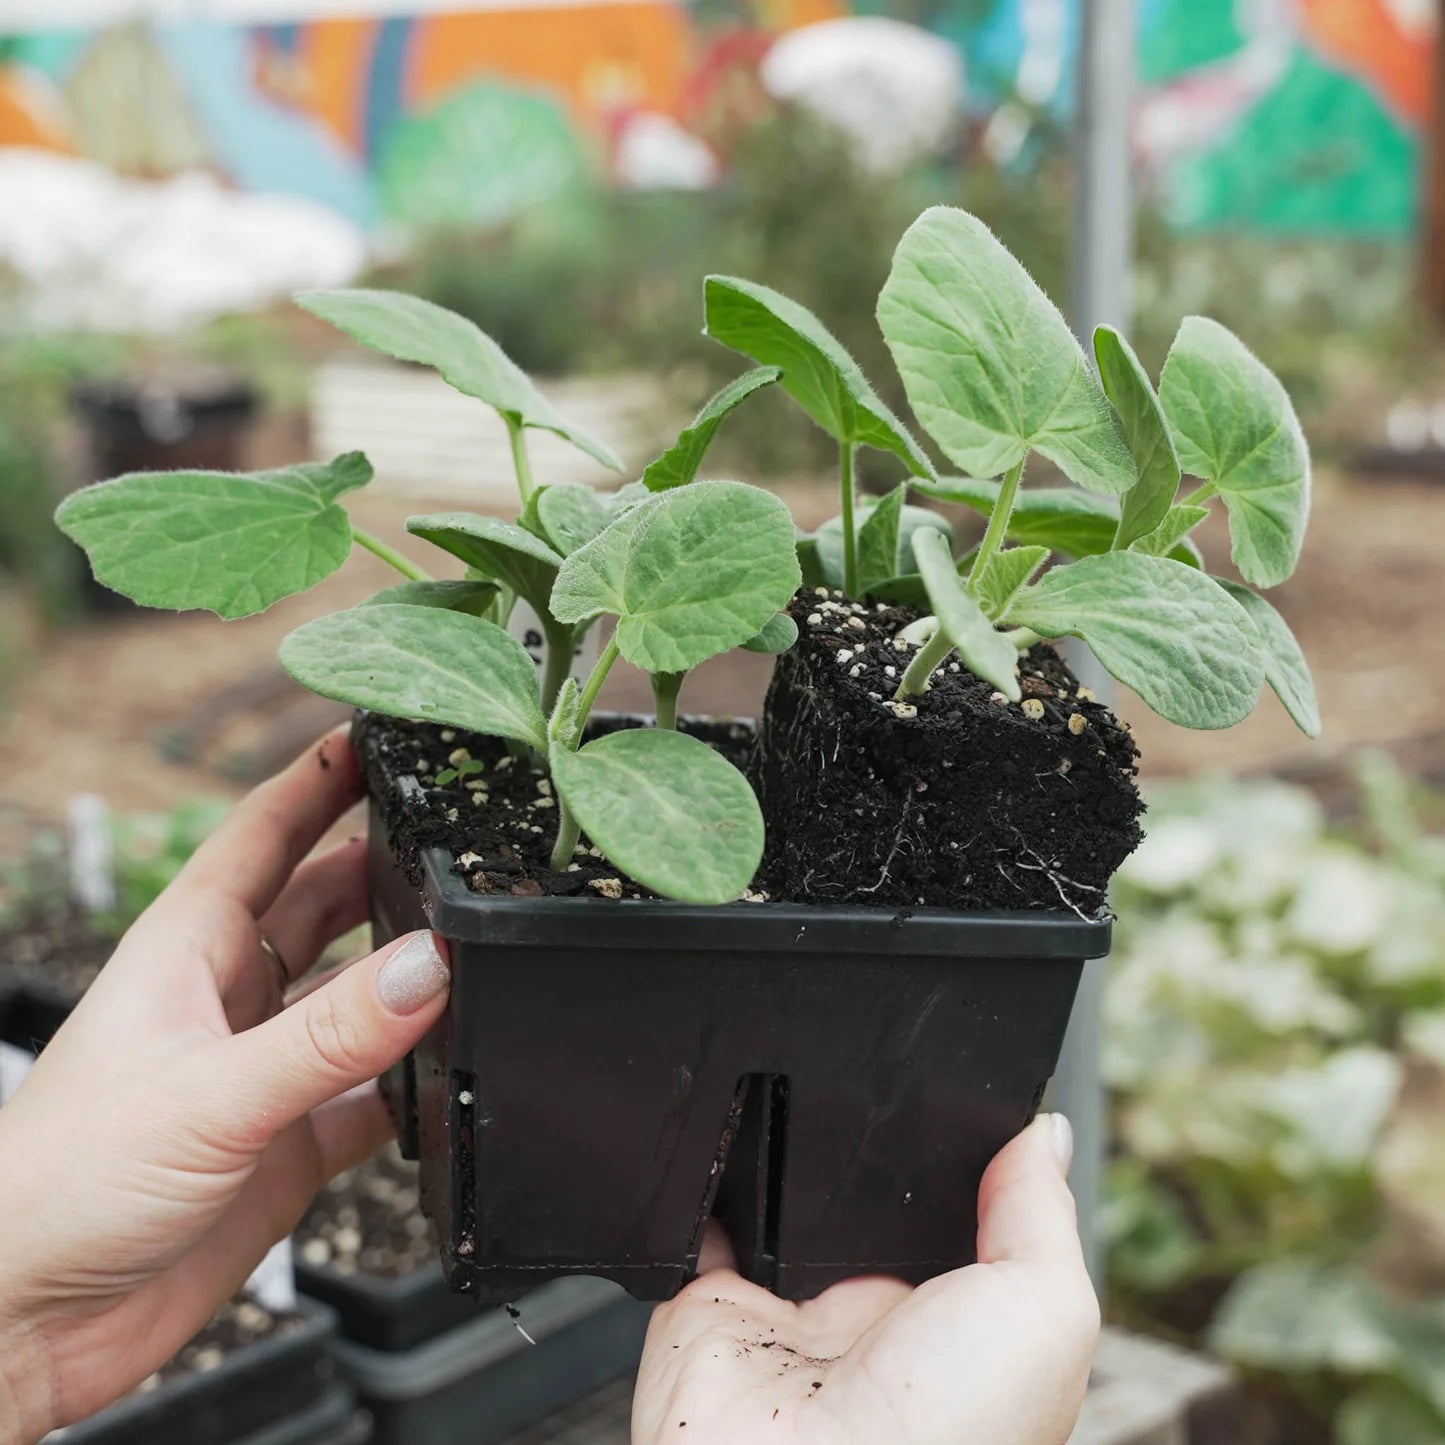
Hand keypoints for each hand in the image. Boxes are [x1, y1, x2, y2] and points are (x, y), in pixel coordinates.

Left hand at [0, 728, 450, 1443]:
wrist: (23, 1323)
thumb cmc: (57, 1185)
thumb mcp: (209, 1092)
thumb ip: (330, 1033)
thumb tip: (434, 962)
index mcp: (187, 951)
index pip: (264, 834)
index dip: (320, 778)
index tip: (383, 732)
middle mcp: (229, 999)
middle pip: (324, 904)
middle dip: (387, 867)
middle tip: (461, 837)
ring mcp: (262, 1071)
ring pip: (357, 997)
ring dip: (410, 980)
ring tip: (476, 949)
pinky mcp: (288, 1143)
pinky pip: (374, 1094)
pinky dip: (417, 1083)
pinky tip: (452, 1075)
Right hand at [634, 1114, 1097, 1444]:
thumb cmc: (949, 1434)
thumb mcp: (1045, 1312)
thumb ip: (1041, 1216)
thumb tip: (1043, 1134)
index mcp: (959, 1329)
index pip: (962, 1220)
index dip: (966, 1166)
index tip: (970, 1116)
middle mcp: (872, 1322)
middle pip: (871, 1203)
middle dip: (876, 1160)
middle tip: (886, 1129)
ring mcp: (790, 1313)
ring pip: (790, 1200)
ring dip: (796, 1157)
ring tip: (815, 1142)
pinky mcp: (714, 1301)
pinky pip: (705, 1218)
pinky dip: (712, 1179)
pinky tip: (741, 1151)